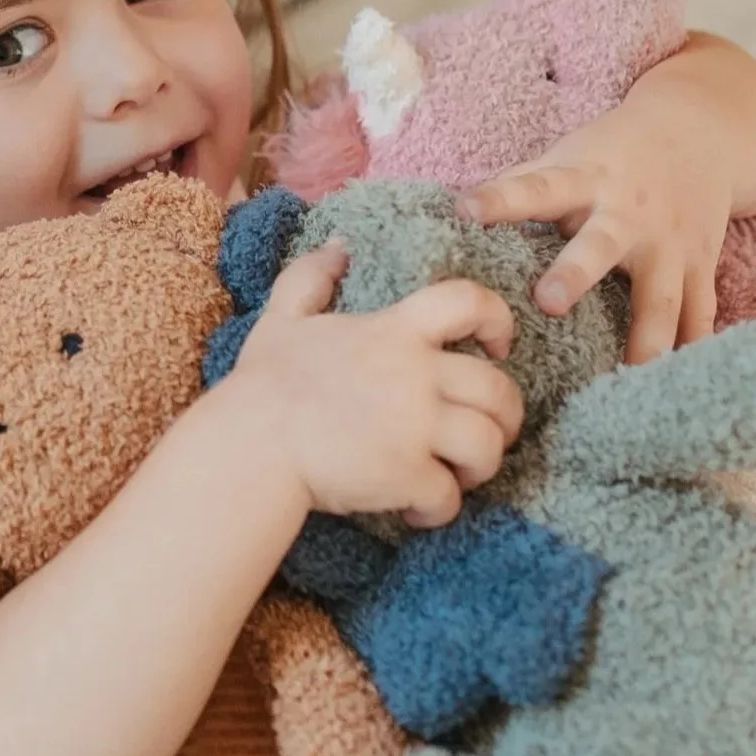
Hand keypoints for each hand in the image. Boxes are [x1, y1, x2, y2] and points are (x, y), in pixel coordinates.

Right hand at [227, 238, 523, 528]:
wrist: (250, 444)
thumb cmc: (263, 384)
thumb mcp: (282, 318)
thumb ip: (311, 277)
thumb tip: (338, 246)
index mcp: (395, 332)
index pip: (470, 303)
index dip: (499, 321)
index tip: (499, 347)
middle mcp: (415, 375)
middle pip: (498, 390)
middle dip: (505, 417)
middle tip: (487, 433)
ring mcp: (415, 426)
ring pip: (487, 445)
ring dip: (481, 466)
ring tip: (457, 476)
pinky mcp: (405, 474)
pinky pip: (449, 497)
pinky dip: (439, 509)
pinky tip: (415, 509)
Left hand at [458, 91, 736, 363]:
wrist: (700, 133)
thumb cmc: (614, 153)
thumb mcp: (570, 154)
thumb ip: (522, 184)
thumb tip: (454, 211)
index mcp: (585, 180)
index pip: (537, 188)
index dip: (501, 199)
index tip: (466, 210)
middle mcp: (628, 214)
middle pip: (601, 246)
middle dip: (577, 273)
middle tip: (549, 302)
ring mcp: (669, 244)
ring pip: (661, 296)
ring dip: (647, 337)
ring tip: (630, 375)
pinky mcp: (701, 265)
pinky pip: (699, 314)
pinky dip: (693, 349)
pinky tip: (679, 386)